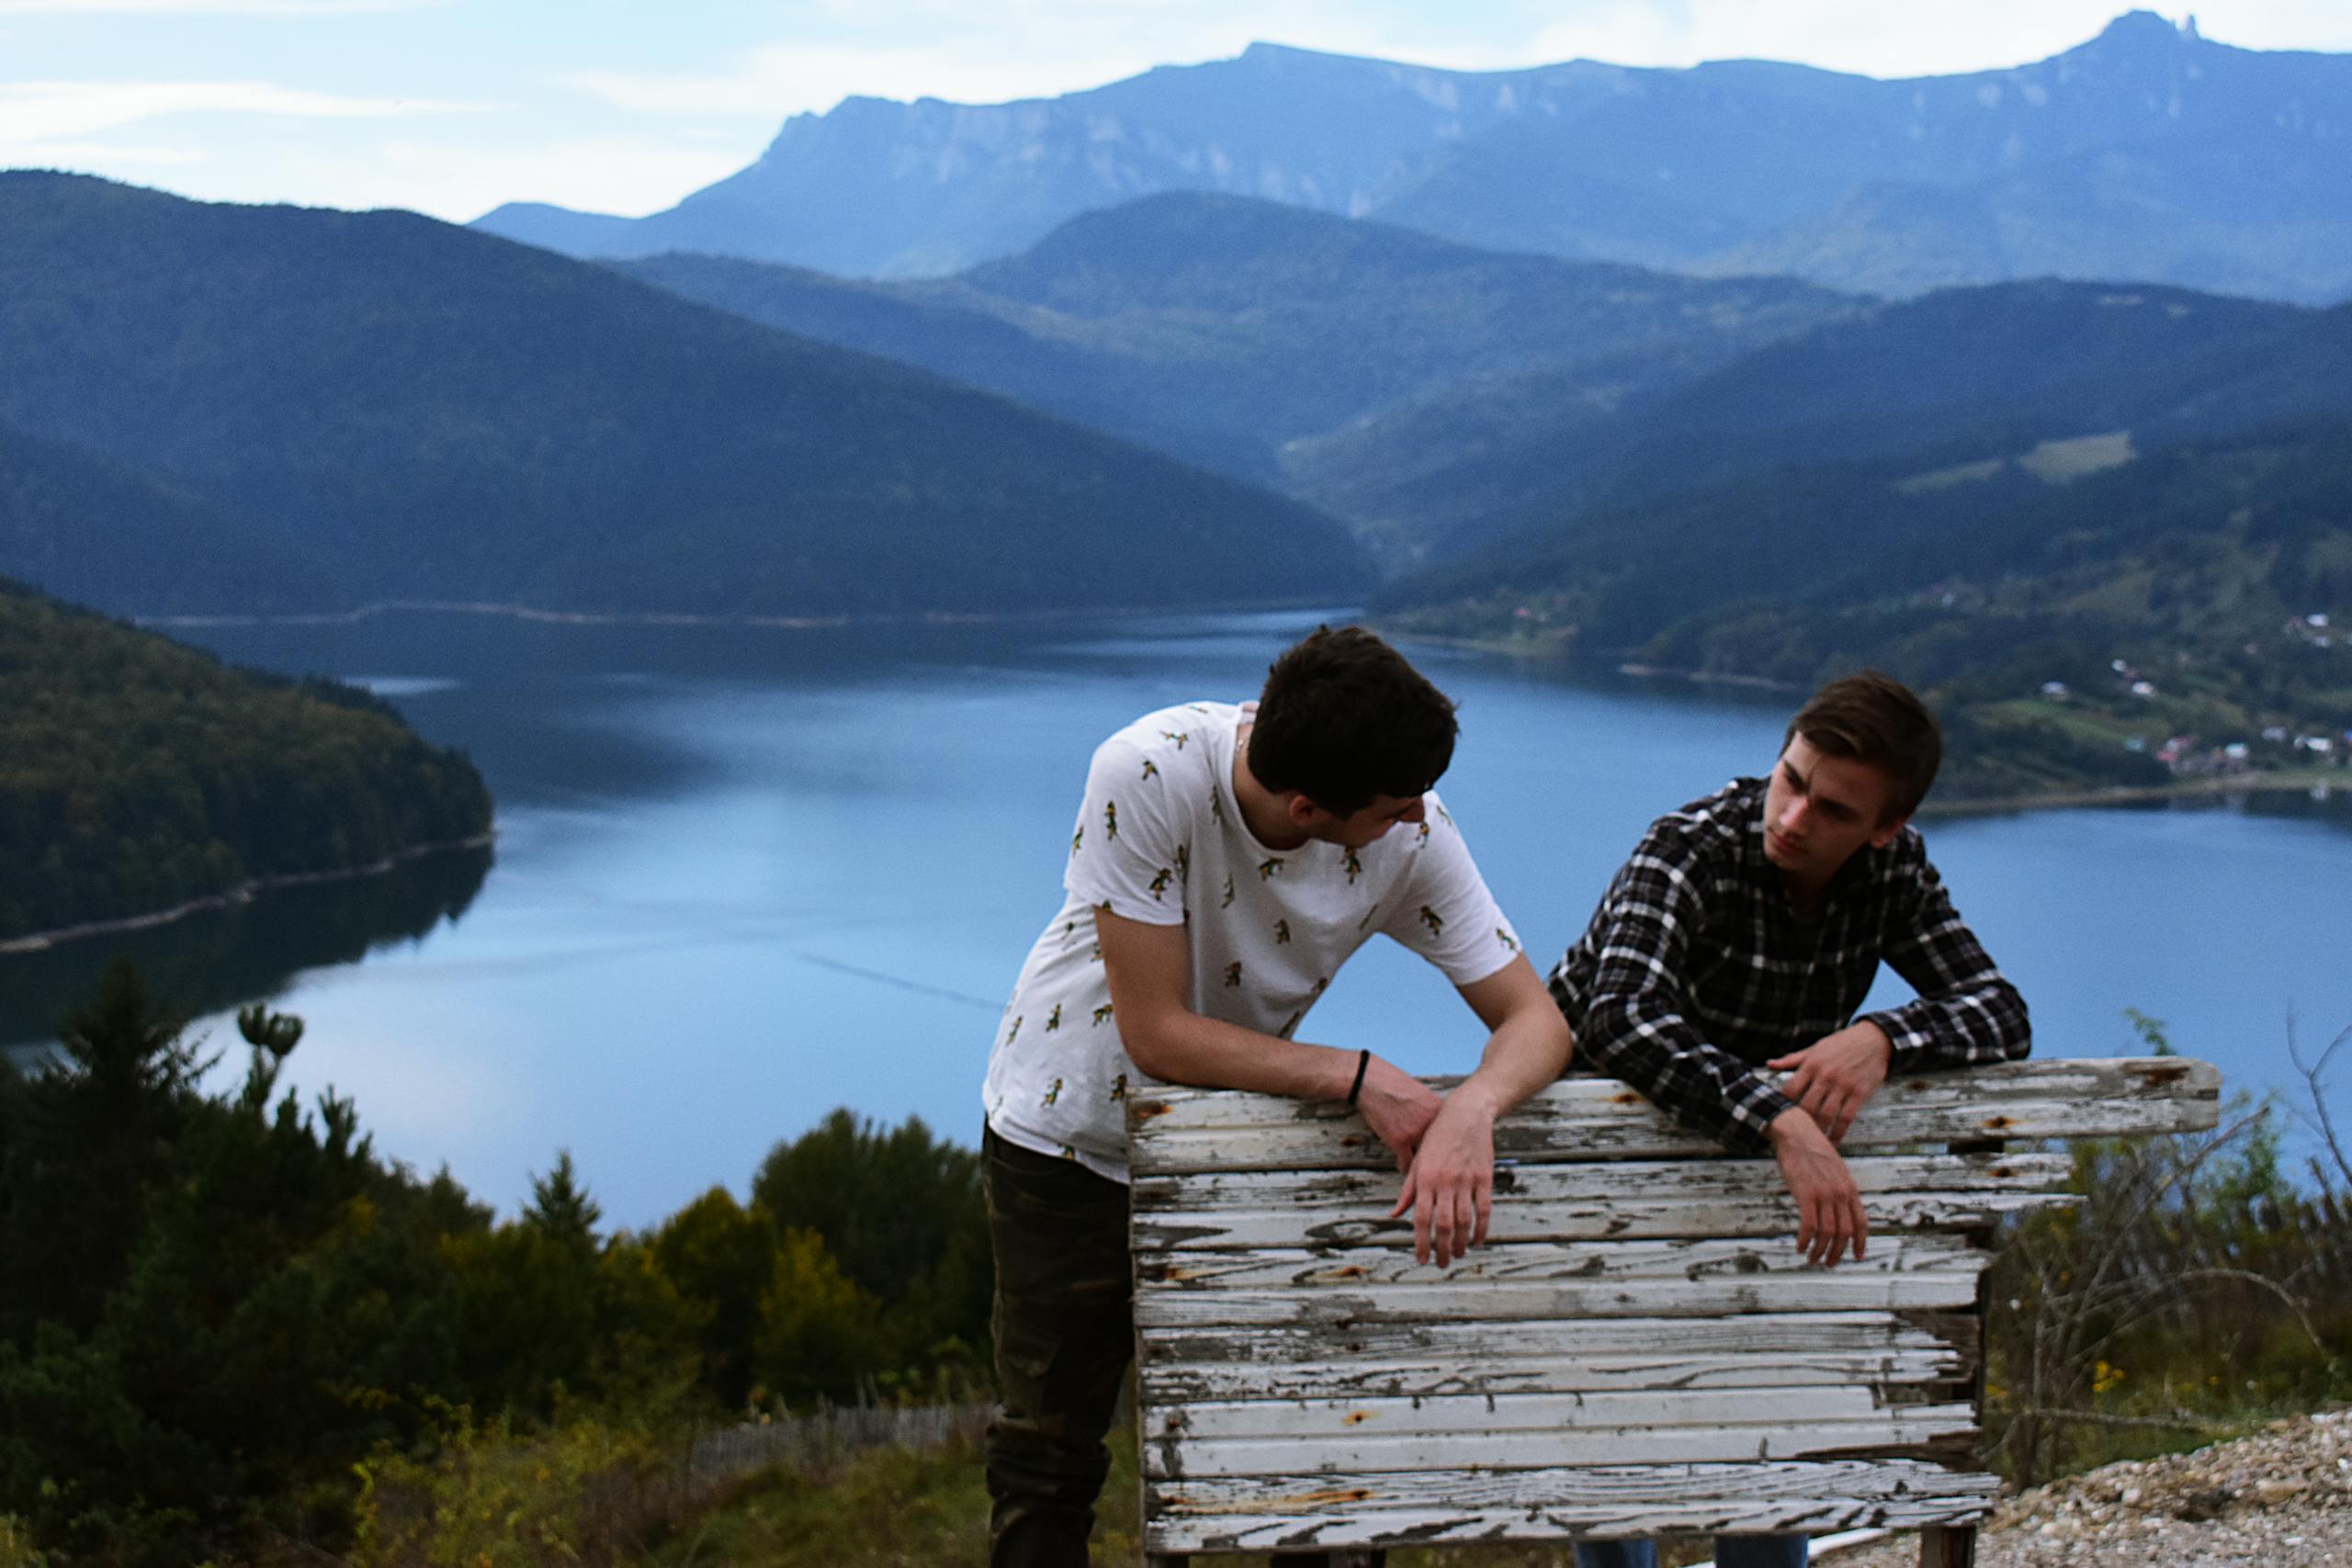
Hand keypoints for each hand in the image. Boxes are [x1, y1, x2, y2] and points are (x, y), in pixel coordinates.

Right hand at [1352, 1053, 1442, 1174]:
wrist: (1371, 1080)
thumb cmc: (1393, 1083)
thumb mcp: (1421, 1094)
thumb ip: (1431, 1113)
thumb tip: (1437, 1130)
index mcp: (1439, 1110)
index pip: (1451, 1136)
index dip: (1446, 1148)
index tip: (1445, 1156)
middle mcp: (1432, 1123)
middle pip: (1440, 1151)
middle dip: (1437, 1161)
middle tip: (1435, 1169)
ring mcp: (1416, 1133)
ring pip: (1424, 1160)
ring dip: (1421, 1167)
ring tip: (1419, 1172)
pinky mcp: (1399, 1141)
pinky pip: (1406, 1164)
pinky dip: (1404, 1167)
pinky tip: (1402, 1166)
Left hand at [1388, 1092, 1497, 1267]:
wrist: (1466, 1113)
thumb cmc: (1438, 1137)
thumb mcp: (1418, 1160)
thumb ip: (1408, 1189)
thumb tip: (1395, 1214)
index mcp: (1425, 1178)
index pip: (1421, 1218)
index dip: (1421, 1242)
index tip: (1422, 1259)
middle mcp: (1445, 1181)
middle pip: (1444, 1225)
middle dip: (1442, 1249)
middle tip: (1441, 1264)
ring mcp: (1467, 1180)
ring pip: (1465, 1221)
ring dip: (1461, 1243)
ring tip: (1457, 1255)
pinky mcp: (1484, 1178)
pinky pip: (1484, 1209)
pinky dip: (1481, 1229)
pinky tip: (1477, 1241)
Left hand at [1768, 1021, 1891, 1144]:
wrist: (1873, 1039)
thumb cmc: (1842, 1044)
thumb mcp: (1815, 1048)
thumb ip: (1792, 1059)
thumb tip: (1770, 1064)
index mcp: (1812, 1064)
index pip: (1790, 1089)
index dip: (1783, 1103)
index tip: (1781, 1114)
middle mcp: (1826, 1076)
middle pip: (1807, 1105)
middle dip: (1801, 1121)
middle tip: (1796, 1132)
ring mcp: (1843, 1085)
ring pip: (1826, 1114)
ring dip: (1819, 1130)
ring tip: (1813, 1140)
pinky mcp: (1859, 1093)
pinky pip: (1847, 1117)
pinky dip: (1839, 1132)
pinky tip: (1833, 1140)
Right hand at [1769, 1107, 1867, 1265]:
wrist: (1797, 1132)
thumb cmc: (1812, 1150)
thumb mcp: (1835, 1169)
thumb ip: (1840, 1188)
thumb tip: (1841, 1208)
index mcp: (1850, 1188)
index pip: (1861, 1222)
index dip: (1861, 1243)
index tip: (1857, 1256)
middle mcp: (1841, 1194)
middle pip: (1845, 1233)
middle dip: (1837, 1253)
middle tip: (1829, 1263)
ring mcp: (1825, 1194)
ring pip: (1827, 1233)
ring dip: (1820, 1251)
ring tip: (1812, 1259)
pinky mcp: (1806, 1194)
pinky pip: (1809, 1226)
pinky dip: (1805, 1241)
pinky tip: (1800, 1247)